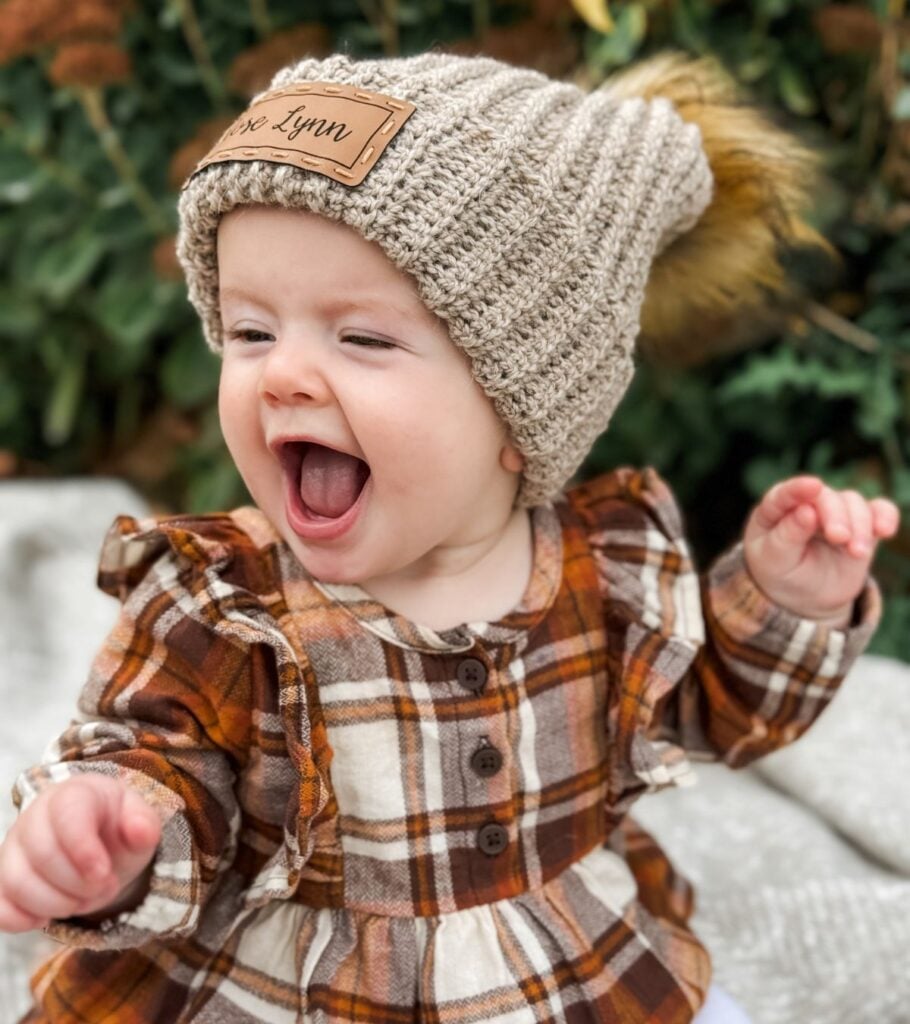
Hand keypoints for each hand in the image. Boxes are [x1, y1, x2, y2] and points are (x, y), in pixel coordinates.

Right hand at [0, 774, 160, 932]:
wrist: (99, 844)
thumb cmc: (117, 828)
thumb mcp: (139, 822)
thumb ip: (143, 824)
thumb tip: (141, 831)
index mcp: (74, 794)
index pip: (67, 815)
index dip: (83, 850)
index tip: (104, 874)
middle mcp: (35, 816)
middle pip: (41, 853)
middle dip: (77, 883)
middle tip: (104, 887)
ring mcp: (13, 848)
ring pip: (16, 881)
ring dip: (56, 903)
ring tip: (84, 899)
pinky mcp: (2, 879)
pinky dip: (21, 919)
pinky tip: (47, 917)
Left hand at [743, 476, 900, 624]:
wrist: (808, 595)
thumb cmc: (783, 574)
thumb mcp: (776, 561)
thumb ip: (787, 536)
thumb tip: (806, 510)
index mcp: (774, 511)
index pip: (783, 495)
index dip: (797, 489)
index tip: (812, 486)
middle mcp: (806, 503)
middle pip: (825, 497)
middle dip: (835, 516)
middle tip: (839, 537)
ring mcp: (835, 511)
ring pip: (853, 503)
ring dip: (859, 526)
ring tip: (857, 553)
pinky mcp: (861, 523)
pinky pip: (878, 510)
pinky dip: (885, 517)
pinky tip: (884, 531)